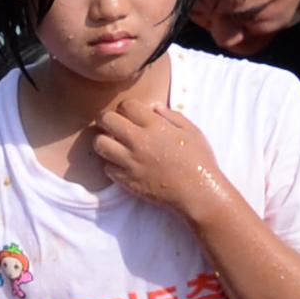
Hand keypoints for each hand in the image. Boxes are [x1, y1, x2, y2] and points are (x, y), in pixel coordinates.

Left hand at [89, 95, 231, 221]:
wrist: (198, 193)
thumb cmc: (199, 161)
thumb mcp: (192, 131)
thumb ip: (172, 116)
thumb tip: (154, 107)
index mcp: (155, 126)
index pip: (126, 105)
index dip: (127, 107)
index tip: (131, 114)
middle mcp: (138, 141)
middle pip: (107, 120)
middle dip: (109, 119)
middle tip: (115, 125)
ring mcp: (130, 161)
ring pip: (99, 143)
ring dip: (104, 140)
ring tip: (114, 144)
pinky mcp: (127, 180)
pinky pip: (107, 167)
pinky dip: (111, 163)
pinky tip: (122, 163)